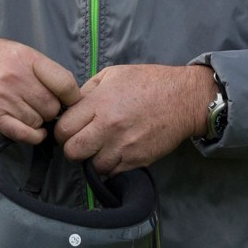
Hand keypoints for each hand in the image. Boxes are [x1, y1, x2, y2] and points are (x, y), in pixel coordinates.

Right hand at [0, 33, 80, 143]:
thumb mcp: (15, 51)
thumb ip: (40, 70)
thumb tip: (66, 93)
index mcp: (26, 58)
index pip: (65, 83)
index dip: (72, 97)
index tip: (69, 101)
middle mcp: (16, 78)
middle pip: (52, 107)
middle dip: (51, 111)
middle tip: (41, 107)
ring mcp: (3, 98)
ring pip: (39, 121)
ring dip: (38, 121)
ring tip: (26, 113)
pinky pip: (24, 133)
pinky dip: (32, 136)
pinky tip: (33, 131)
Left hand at [53, 64, 215, 174]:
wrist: (184, 99)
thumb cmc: (149, 82)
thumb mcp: (114, 74)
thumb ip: (89, 91)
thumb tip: (71, 107)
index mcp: (99, 103)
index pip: (63, 129)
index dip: (63, 130)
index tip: (70, 129)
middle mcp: (108, 127)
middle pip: (72, 151)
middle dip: (73, 148)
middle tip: (82, 142)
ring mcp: (123, 146)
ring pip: (92, 166)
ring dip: (93, 159)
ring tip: (101, 148)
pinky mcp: (137, 160)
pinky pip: (112, 172)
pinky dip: (111, 167)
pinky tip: (115, 154)